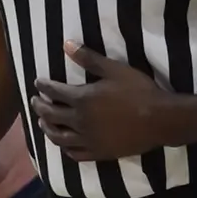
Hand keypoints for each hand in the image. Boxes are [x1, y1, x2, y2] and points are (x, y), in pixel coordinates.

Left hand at [33, 42, 172, 161]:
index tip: (37, 83)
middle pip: (50, 115)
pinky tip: (64, 145)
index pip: (53, 92)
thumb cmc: (140, 92)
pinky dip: (65, 148)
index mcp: (81, 99)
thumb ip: (89, 58)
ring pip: (58, 137)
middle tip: (35, 102)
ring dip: (47, 129)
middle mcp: (79, 121)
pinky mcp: (98, 152)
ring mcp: (88, 139)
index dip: (43, 86)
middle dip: (39, 107)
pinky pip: (75, 153)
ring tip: (42, 123)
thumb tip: (66, 44)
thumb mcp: (115, 70)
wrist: (162, 119)